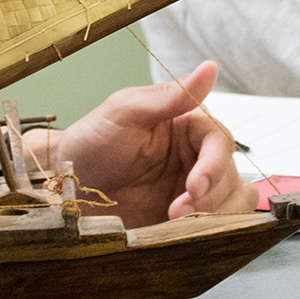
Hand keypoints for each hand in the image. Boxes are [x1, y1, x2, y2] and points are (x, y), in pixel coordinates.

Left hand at [43, 61, 256, 227]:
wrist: (66, 188)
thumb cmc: (91, 142)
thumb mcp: (125, 112)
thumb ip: (169, 96)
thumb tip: (209, 68)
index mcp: (188, 125)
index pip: (220, 141)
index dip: (214, 165)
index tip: (194, 185)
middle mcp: (196, 156)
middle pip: (232, 175)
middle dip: (211, 195)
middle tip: (179, 209)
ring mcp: (193, 190)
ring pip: (233, 201)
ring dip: (214, 214)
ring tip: (176, 220)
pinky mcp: (185, 219)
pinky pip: (218, 226)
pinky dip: (210, 230)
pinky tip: (181, 230)